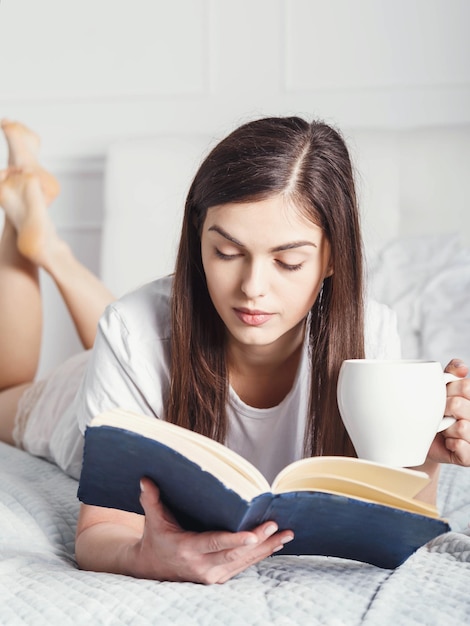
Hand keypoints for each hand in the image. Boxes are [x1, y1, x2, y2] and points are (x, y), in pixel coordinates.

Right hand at [134, 478, 293, 583]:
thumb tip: (146, 478)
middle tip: (276, 527)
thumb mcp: (151, 520)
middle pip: (235, 554)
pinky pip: (242, 567)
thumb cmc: (155, 539)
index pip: (214, 544)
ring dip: (266, 549)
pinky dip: (260, 556)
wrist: (150, 568)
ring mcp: (211, 575)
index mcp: (187, 548)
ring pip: (243, 563)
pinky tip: (276, 545)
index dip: (234, 541)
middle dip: (258, 541)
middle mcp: (201, 565)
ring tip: (286, 535)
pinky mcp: (218, 577)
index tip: (253, 535)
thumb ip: (150, 499)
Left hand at [427, 359, 469, 465]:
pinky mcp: (469, 457)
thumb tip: (462, 368)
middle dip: (443, 408)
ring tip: (444, 429)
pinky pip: (459, 445)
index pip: (466, 387)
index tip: (444, 396)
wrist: (423, 439)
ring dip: (445, 427)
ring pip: (461, 426)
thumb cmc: (434, 411)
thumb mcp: (441, 389)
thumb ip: (451, 373)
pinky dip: (449, 443)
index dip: (449, 390)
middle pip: (459, 405)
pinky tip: (448, 442)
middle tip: (441, 414)